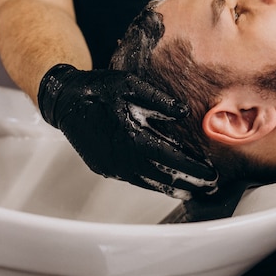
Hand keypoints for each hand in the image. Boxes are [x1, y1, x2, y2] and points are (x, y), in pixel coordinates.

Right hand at [38, 64, 217, 199]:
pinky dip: (153, 183)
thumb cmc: (98, 89)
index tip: (211, 172)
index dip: (193, 167)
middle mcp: (123, 157)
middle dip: (189, 182)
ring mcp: (112, 166)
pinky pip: (134, 179)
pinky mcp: (104, 168)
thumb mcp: (130, 84)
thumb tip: (183, 112)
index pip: (171, 158)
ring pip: (149, 183)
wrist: (65, 100)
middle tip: (210, 186)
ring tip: (193, 191)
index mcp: (132, 136)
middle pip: (163, 176)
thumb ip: (159, 99)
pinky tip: (164, 184)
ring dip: (173, 188)